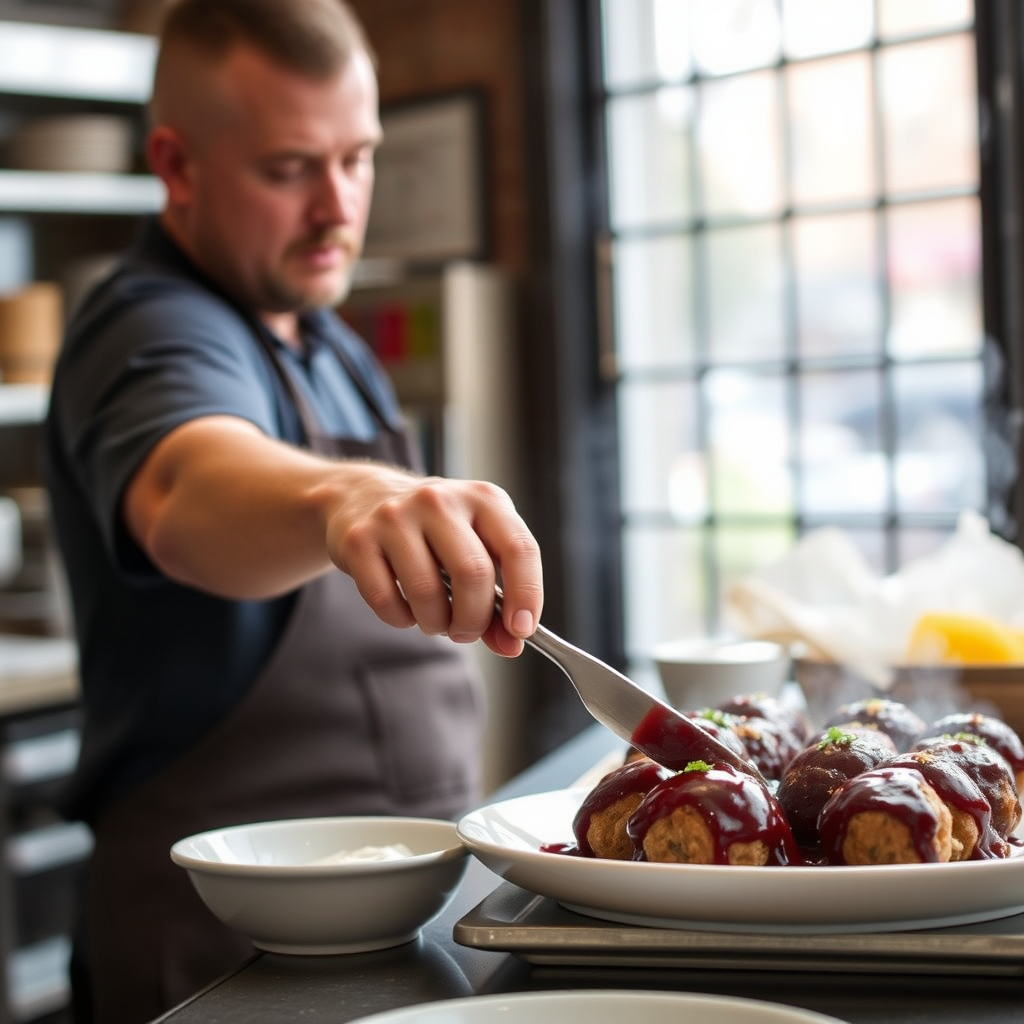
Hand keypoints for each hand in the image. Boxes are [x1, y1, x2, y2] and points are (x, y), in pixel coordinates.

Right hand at [325, 472, 542, 656]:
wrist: (364, 496)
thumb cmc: (434, 531)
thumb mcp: (475, 548)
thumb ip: (497, 598)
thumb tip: (511, 644)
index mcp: (484, 499)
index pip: (519, 549)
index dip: (526, 595)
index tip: (521, 631)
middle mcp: (440, 500)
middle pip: (473, 574)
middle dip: (474, 619)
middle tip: (466, 631)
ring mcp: (396, 516)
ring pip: (427, 592)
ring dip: (436, 623)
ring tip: (434, 619)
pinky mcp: (359, 539)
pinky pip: (386, 600)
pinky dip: (401, 619)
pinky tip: (405, 609)